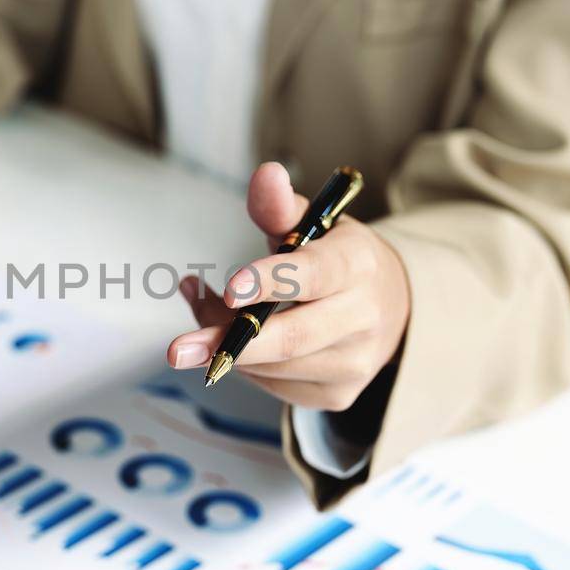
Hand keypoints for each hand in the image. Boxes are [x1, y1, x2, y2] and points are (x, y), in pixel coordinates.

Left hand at [166, 162, 410, 411]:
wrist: (392, 309)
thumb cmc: (336, 260)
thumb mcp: (314, 225)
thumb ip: (281, 206)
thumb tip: (266, 173)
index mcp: (358, 264)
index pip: (313, 275)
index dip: (270, 281)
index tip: (229, 287)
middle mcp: (363, 318)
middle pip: (292, 337)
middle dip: (229, 342)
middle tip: (177, 349)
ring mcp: (353, 363)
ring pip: (274, 365)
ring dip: (227, 344)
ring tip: (207, 308)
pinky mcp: (337, 395)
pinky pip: (274, 386)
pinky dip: (244, 363)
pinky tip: (233, 336)